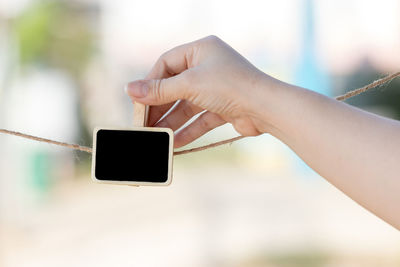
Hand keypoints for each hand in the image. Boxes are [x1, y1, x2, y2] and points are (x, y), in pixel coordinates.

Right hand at [126, 35, 275, 147]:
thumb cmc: (230, 86)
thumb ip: (159, 90)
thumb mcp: (189, 84)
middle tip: (144, 123)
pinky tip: (174, 143)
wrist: (266, 108)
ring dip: (172, 121)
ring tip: (156, 137)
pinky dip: (188, 130)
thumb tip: (129, 89)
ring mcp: (216, 88)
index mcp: (201, 50)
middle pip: (175, 87)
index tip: (137, 100)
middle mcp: (208, 67)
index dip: (150, 82)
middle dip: (160, 106)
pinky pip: (200, 118)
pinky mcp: (223, 107)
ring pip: (187, 105)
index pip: (166, 64)